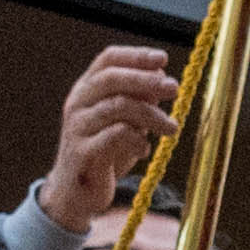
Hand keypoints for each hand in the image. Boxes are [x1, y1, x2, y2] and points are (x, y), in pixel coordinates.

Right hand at [35, 42, 181, 233]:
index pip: (107, 59)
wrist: (75, 193)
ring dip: (152, 115)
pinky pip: (116, 136)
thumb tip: (162, 77)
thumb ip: (138, 100)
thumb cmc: (104, 152)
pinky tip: (144, 150)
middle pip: (111, 78)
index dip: (136, 55)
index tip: (163, 59)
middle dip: (146, 80)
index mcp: (86, 89)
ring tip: (171, 128)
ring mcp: (77, 127)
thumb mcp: (124, 121)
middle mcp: (77, 103)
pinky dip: (137, 140)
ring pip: (118, 107)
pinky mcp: (82, 152)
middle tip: (174, 88)